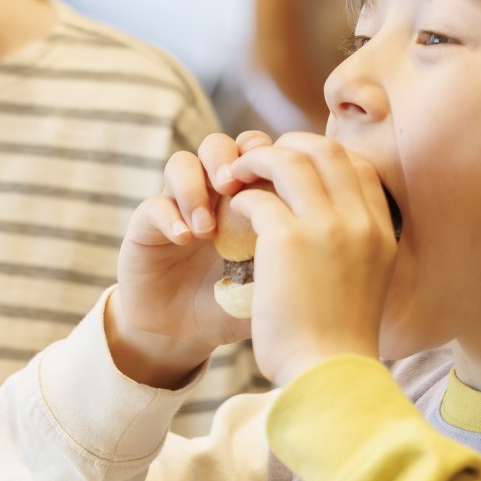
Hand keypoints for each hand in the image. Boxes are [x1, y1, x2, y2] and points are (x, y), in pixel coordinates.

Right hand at [109, 130, 272, 387]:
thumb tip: (332, 228)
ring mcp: (179, 206)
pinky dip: (170, 215)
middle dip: (232, 158)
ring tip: (208, 228)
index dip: (272, 157)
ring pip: (182, 162)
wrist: (188, 335)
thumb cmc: (238, 307)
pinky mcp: (147, 227)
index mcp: (251, 198)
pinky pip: (153, 204)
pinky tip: (185, 238)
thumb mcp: (276, 280)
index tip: (282, 183)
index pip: (262, 155)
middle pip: (222, 146)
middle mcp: (213, 195)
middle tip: (236, 185)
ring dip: (196, 186)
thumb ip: (297, 251)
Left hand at [225, 133, 395, 383]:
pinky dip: (241, 197)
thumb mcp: (368, 285)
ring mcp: (326, 226)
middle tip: (262, 160)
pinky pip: (257, 197)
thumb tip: (333, 234)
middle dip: (290, 145)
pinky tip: (231, 210)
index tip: (299, 166)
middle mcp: (360, 221)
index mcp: (382, 232)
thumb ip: (356, 249)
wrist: (329, 374)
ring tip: (236, 174)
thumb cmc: (340, 342)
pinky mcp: (287, 240)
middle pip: (327, 149)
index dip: (325, 155)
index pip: (359, 166)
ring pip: (289, 160)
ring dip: (258, 160)